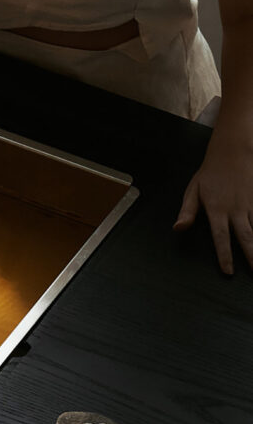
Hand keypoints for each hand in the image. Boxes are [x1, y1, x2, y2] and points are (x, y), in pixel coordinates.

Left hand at [173, 133, 252, 274]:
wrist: (232, 152)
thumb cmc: (210, 174)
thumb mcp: (193, 190)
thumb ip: (187, 212)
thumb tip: (178, 228)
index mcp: (217, 209)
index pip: (221, 237)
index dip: (224, 255)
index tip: (228, 271)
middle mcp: (236, 209)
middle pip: (246, 237)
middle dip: (251, 256)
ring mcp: (250, 205)